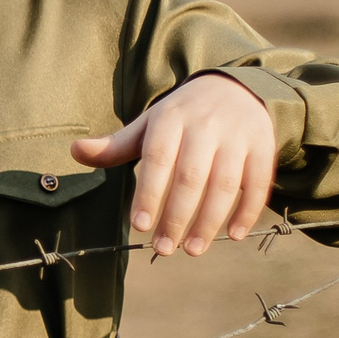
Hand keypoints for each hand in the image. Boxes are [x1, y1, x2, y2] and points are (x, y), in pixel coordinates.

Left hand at [71, 73, 276, 256]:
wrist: (235, 87)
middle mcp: (205, 125)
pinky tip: (233, 236)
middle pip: (191, 176)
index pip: (157, 158)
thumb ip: (116, 145)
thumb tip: (75, 152)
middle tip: (163, 248)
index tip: (139, 225)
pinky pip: (258, 182)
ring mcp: (237, 136)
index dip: (149, 192)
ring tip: (192, 250)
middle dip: (176, 216)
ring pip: (225, 184)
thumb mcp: (149, 124)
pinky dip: (247, 211)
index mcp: (171, 119)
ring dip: (209, 221)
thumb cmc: (183, 115)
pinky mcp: (264, 146)